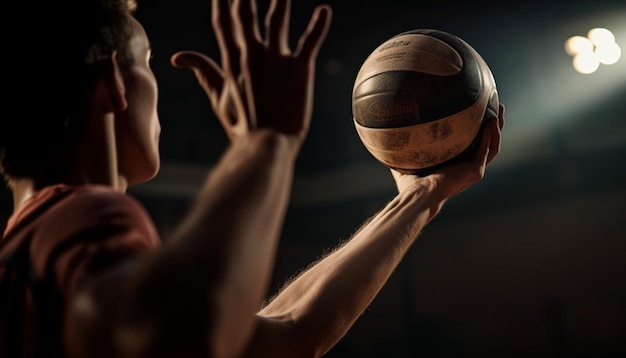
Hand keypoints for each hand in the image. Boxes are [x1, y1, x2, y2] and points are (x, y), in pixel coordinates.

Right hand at [171, 0, 331, 145]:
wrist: (264, 147)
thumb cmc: (244, 126)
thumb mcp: (218, 98)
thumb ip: (203, 72)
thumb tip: (177, 56)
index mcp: (232, 63)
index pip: (224, 23)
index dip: (223, 2)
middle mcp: (251, 58)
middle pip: (245, 15)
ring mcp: (275, 63)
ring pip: (276, 22)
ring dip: (279, 1)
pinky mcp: (299, 71)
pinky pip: (309, 43)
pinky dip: (317, 27)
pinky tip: (324, 11)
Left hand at [392, 103, 504, 198]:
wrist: (418, 193)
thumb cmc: (411, 183)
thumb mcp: (410, 160)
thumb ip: (407, 148)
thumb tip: (393, 133)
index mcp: (457, 165)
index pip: (472, 144)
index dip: (477, 129)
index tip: (478, 111)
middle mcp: (468, 167)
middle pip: (488, 142)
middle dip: (493, 124)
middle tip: (495, 105)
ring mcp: (474, 169)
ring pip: (492, 144)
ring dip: (497, 127)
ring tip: (498, 108)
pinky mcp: (475, 170)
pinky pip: (487, 148)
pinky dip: (491, 134)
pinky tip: (491, 120)